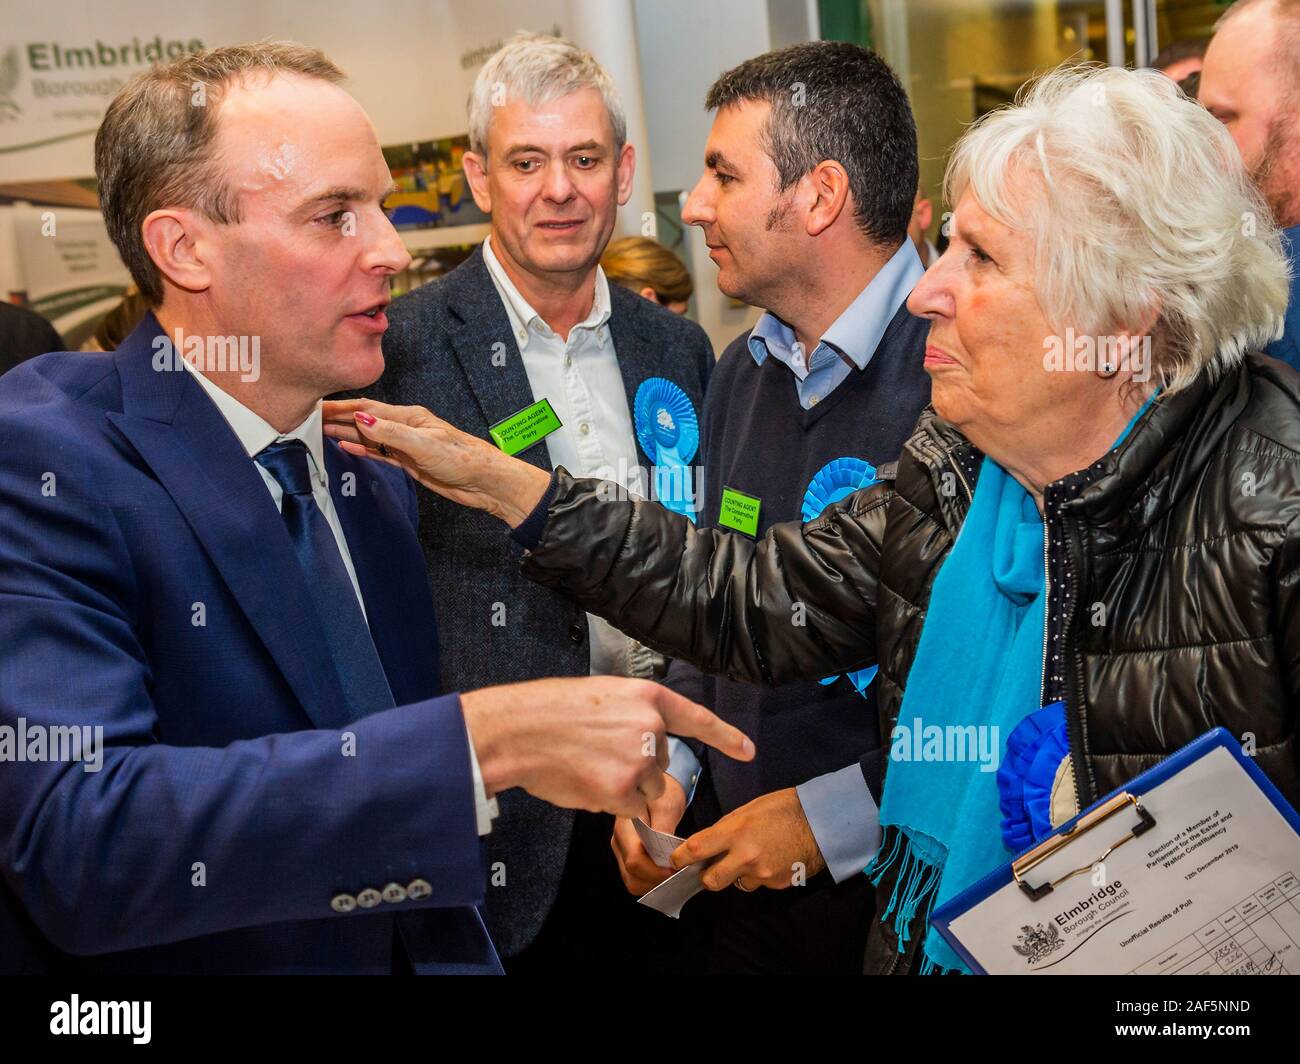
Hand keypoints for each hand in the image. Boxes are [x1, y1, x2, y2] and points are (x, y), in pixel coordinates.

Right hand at [321, 398, 549, 527]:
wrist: (485, 482)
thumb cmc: (463, 459)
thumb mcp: (423, 444)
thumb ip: (390, 432)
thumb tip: (361, 418)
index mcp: (409, 417)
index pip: (367, 408)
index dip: (340, 407)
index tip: (316, 405)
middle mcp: (406, 427)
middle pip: (364, 419)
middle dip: (337, 418)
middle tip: (309, 418)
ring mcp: (407, 444)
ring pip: (370, 436)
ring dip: (346, 433)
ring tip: (320, 431)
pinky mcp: (410, 462)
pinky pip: (380, 453)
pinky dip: (363, 450)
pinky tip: (347, 448)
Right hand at [460, 677, 752, 819]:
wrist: (520, 731)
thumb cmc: (552, 712)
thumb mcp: (604, 697)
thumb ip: (633, 718)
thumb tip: (648, 750)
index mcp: (648, 697)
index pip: (696, 719)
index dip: (725, 737)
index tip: (748, 751)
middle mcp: (652, 727)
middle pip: (661, 764)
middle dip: (635, 767)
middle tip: (595, 752)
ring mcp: (640, 761)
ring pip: (646, 789)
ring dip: (623, 787)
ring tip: (587, 765)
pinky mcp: (625, 791)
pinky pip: (628, 808)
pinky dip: (608, 801)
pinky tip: (584, 781)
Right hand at [611, 775, 686, 895]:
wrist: (655, 785)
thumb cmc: (663, 793)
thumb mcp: (667, 804)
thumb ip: (664, 827)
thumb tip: (663, 853)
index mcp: (625, 828)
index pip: (634, 859)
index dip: (655, 870)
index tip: (676, 870)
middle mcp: (618, 842)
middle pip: (631, 875)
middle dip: (655, 881)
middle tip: (678, 876)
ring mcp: (621, 851)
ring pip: (632, 881)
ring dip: (654, 884)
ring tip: (674, 876)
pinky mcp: (627, 857)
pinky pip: (636, 878)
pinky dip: (651, 882)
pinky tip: (667, 875)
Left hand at [670, 787, 824, 891]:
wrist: (822, 822)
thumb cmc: (783, 808)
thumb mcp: (749, 809)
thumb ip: (727, 828)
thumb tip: (711, 842)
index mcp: (736, 831)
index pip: (697, 849)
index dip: (681, 857)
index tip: (676, 859)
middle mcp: (746, 856)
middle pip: (711, 881)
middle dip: (707, 876)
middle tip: (710, 867)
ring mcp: (762, 873)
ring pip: (737, 884)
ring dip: (737, 875)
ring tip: (751, 857)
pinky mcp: (776, 883)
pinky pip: (759, 884)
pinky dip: (759, 876)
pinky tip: (771, 859)